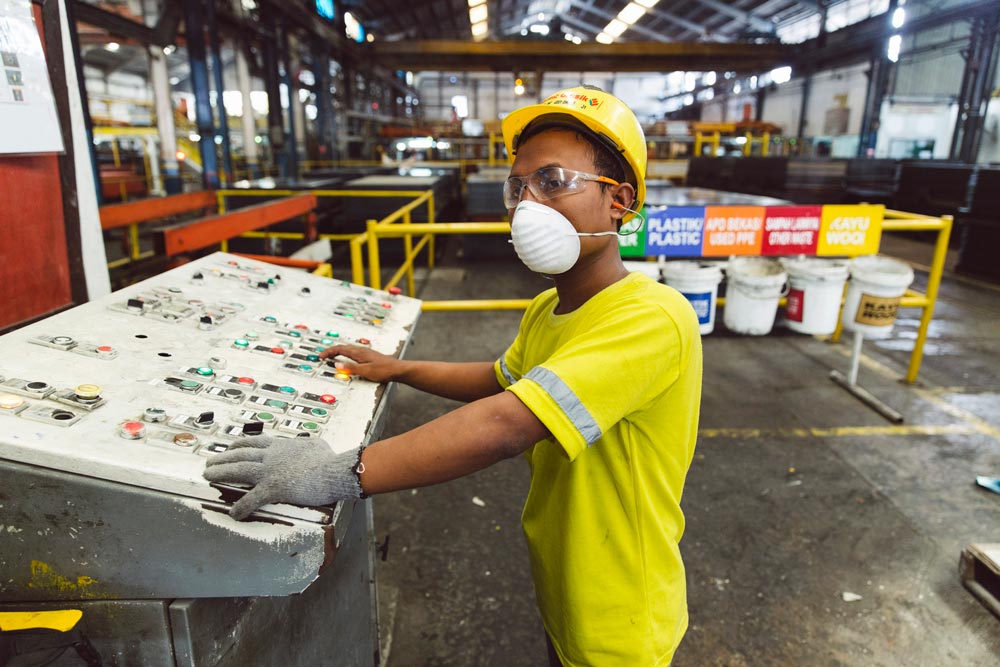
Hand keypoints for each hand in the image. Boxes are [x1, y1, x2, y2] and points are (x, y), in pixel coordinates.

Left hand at [203, 435, 362, 519]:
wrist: (333, 471)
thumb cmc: (329, 459)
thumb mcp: (316, 445)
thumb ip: (306, 444)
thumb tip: (310, 444)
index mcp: (280, 446)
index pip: (253, 442)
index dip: (237, 445)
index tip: (228, 446)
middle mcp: (271, 456)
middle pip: (239, 454)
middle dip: (222, 458)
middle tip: (209, 462)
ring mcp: (270, 472)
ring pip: (238, 471)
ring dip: (220, 473)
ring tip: (207, 476)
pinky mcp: (273, 489)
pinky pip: (251, 499)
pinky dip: (241, 507)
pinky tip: (233, 513)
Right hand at [319, 344, 400, 382]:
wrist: (398, 369)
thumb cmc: (384, 370)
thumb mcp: (365, 371)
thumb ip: (350, 368)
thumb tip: (337, 365)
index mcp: (359, 353)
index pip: (339, 349)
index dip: (328, 352)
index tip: (321, 356)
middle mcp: (361, 350)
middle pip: (342, 347)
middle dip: (331, 351)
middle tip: (323, 356)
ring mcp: (366, 353)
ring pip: (348, 349)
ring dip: (338, 352)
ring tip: (332, 356)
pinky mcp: (369, 356)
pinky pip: (353, 352)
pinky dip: (345, 354)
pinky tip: (347, 359)